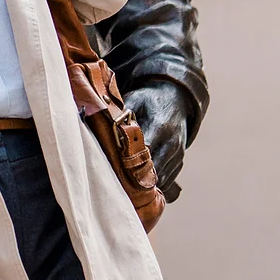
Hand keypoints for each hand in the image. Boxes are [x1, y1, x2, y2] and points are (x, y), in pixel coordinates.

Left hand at [122, 79, 191, 197]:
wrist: (175, 100)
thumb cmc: (150, 100)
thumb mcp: (135, 100)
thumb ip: (121, 115)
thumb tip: (100, 123)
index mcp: (160, 126)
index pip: (143, 152)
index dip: (128, 161)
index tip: (114, 164)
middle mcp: (172, 143)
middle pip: (152, 169)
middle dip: (134, 174)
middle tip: (117, 176)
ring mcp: (178, 154)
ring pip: (160, 178)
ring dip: (144, 180)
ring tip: (127, 178)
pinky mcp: (179, 161)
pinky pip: (167, 179)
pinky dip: (153, 180)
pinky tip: (139, 176)